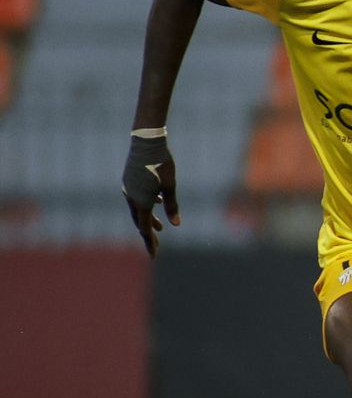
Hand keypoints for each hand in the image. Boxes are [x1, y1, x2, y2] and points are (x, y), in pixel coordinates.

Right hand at [122, 134, 178, 257]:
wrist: (146, 142)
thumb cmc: (161, 163)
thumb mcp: (171, 185)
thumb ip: (172, 205)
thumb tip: (176, 224)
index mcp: (142, 202)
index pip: (146, 229)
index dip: (151, 243)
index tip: (154, 255)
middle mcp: (131, 198)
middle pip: (140, 222)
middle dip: (149, 235)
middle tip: (156, 247)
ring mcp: (128, 189)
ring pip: (138, 209)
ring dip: (149, 219)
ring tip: (160, 228)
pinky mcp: (129, 181)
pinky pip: (137, 198)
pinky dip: (147, 204)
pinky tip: (157, 203)